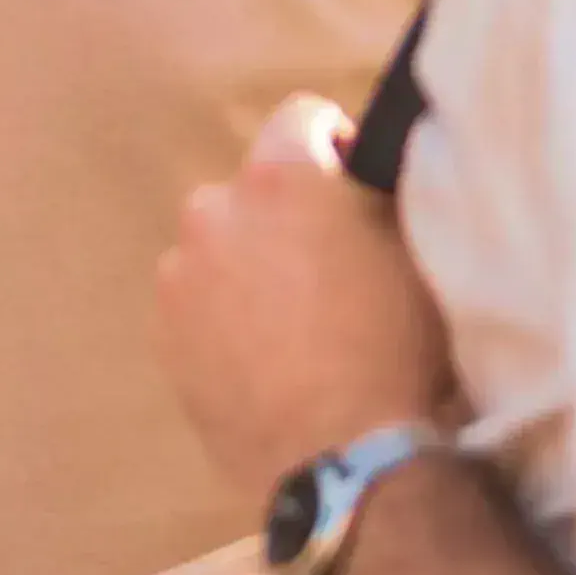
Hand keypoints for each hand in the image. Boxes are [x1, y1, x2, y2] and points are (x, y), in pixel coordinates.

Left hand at [156, 95, 455, 506]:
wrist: (343, 457)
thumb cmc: (396, 347)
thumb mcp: (412, 250)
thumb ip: (374, 194)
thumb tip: (360, 173)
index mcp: (280, 176)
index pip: (302, 117)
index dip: (334, 148)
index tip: (352, 188)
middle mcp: (215, 211)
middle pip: (253, 189)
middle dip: (284, 214)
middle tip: (328, 268)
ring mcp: (180, 274)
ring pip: (218, 248)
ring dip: (247, 267)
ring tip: (294, 325)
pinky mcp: (164, 333)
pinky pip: (197, 303)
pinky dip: (222, 316)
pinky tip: (264, 358)